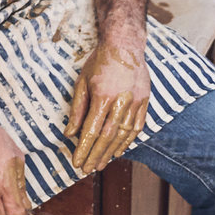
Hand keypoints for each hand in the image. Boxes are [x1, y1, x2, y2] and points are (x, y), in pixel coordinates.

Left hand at [69, 37, 149, 173]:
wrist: (125, 45)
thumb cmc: (99, 62)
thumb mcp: (82, 83)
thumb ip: (77, 110)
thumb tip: (70, 134)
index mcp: (103, 95)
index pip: (91, 130)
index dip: (84, 149)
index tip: (77, 162)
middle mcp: (121, 100)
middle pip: (107, 136)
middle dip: (96, 155)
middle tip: (88, 170)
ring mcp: (135, 101)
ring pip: (123, 134)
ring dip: (111, 152)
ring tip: (101, 164)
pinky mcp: (145, 100)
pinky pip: (137, 126)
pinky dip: (128, 141)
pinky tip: (119, 150)